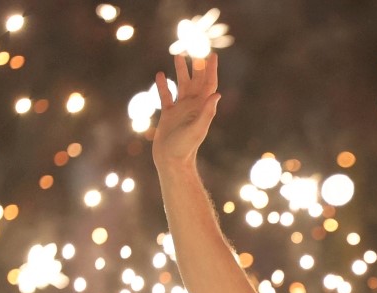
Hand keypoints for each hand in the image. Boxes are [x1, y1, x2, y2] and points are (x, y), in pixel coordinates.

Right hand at [153, 53, 220, 168]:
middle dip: (196, 65)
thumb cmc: (186, 147)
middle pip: (196, 81)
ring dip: (180, 71)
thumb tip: (216, 94)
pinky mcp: (169, 115)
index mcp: (201, 107)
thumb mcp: (197, 128)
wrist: (172, 161)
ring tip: (178, 55)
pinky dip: (164, 86)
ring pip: (181, 85)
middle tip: (195, 47)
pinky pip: (166, 96)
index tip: (212, 54)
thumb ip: (207, 112)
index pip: (208, 84)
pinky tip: (160, 75)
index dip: (211, 69)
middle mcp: (192, 106)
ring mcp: (181, 110)